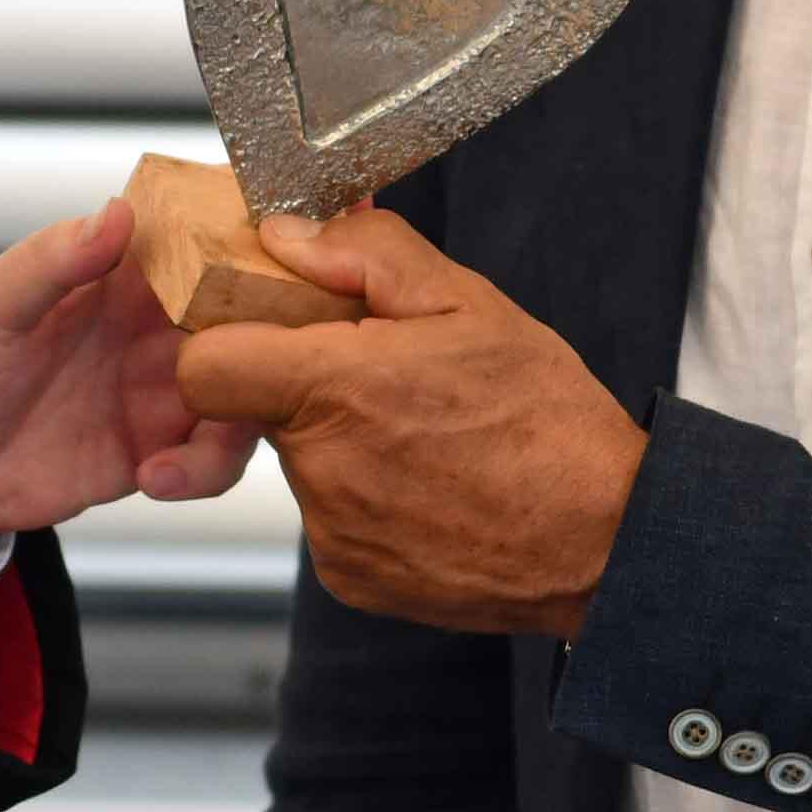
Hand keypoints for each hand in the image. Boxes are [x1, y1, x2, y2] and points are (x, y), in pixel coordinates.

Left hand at [0, 202, 261, 566]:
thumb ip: (50, 263)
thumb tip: (116, 214)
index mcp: (117, 275)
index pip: (202, 239)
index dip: (250, 237)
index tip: (293, 244)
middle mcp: (151, 328)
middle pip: (248, 315)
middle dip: (278, 330)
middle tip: (279, 352)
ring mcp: (158, 392)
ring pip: (248, 389)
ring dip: (249, 407)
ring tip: (207, 425)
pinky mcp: (153, 453)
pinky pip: (213, 459)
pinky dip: (204, 468)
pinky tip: (154, 477)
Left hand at [174, 209, 641, 636]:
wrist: (606, 539)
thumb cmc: (548, 423)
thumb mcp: (469, 304)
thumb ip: (366, 256)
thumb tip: (286, 234)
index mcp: (336, 389)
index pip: (206, 365)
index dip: (230, 339)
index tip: (276, 329)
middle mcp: (322, 470)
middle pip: (260, 408)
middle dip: (308, 383)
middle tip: (391, 378)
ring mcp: (332, 532)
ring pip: (302, 462)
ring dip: (345, 440)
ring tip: (428, 436)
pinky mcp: (348, 577)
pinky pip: (331, 518)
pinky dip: (368, 497)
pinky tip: (432, 485)